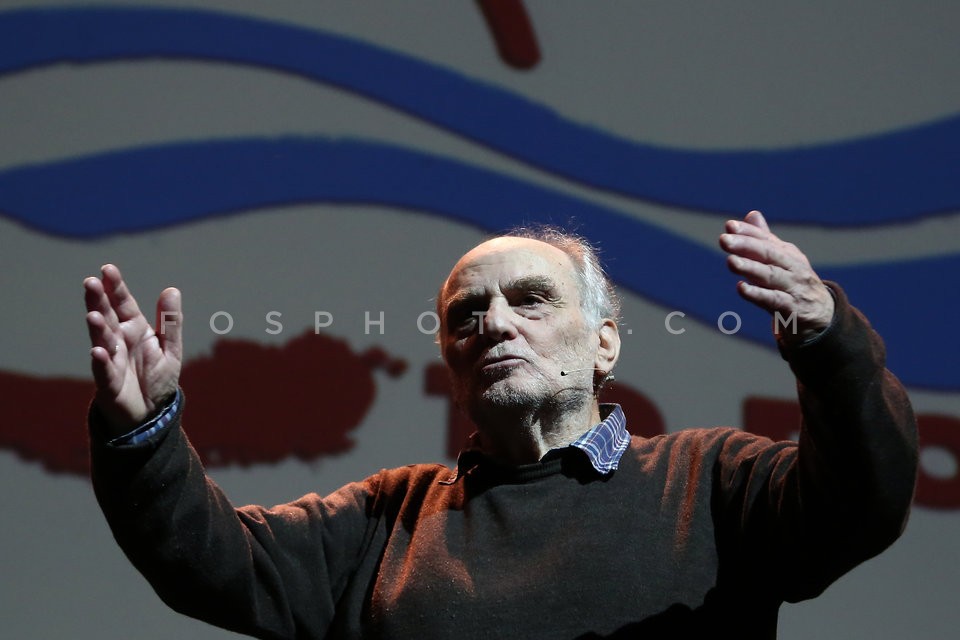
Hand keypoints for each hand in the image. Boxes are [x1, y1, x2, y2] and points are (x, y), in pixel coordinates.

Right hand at [83, 264, 182, 435]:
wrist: (152, 412)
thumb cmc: (157, 377)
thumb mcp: (170, 348)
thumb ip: (170, 321)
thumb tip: (172, 290)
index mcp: (134, 329)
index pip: (123, 303)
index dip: (116, 287)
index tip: (107, 269)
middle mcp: (119, 341)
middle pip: (107, 317)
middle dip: (98, 301)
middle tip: (90, 283)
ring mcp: (111, 360)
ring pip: (102, 341)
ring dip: (98, 329)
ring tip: (93, 315)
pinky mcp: (109, 383)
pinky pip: (104, 371)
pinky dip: (101, 362)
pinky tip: (97, 351)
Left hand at [718, 211, 833, 344]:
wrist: (823, 314)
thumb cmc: (795, 282)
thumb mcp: (783, 259)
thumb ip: (765, 239)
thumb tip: (751, 214)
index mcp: (787, 253)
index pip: (766, 239)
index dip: (748, 232)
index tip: (729, 225)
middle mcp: (792, 267)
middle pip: (768, 253)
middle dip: (746, 245)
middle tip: (724, 240)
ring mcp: (793, 287)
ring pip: (770, 275)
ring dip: (750, 268)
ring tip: (731, 261)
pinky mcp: (792, 308)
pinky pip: (774, 300)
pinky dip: (758, 294)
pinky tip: (741, 288)